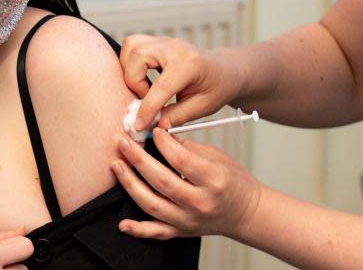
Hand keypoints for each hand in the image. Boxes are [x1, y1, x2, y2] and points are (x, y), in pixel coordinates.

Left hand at [111, 127, 261, 239]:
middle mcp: (200, 202)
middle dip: (138, 159)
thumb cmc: (233, 181)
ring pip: (152, 204)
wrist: (245, 213)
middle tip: (123, 143)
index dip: (163, 143)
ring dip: (130, 184)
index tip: (153, 130)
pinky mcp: (181, 232)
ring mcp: (189, 220)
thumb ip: (188, 147)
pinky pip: (156, 232)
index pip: (182, 159)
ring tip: (117, 165)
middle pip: (162, 180)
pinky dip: (138, 230)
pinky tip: (122, 223)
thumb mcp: (217, 158)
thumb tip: (160, 134)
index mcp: (214, 180)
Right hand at [119, 35, 242, 130]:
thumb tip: (154, 124)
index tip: (139, 125)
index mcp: (189, 64)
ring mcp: (165, 41)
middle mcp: (174, 48)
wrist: (226, 70)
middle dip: (134, 83)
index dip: (147, 109)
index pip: (160, 87)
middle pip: (137, 57)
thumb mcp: (202, 107)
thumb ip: (176, 116)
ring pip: (131, 47)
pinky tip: (144, 78)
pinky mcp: (158, 42)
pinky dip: (131, 63)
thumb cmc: (218, 87)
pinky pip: (133, 45)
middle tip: (147, 99)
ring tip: (145, 88)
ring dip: (130, 71)